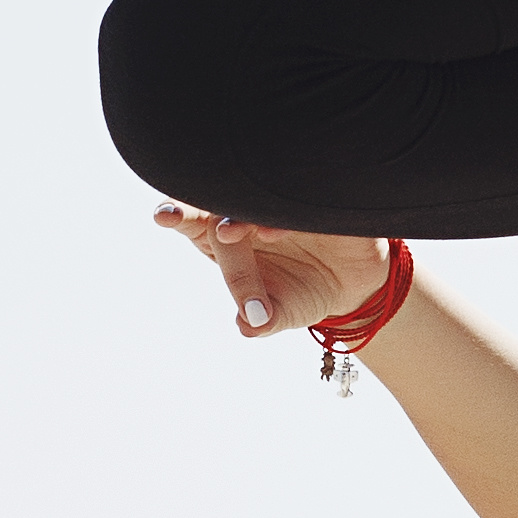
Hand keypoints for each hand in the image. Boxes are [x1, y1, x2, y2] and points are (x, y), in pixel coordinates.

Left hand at [153, 206, 388, 343]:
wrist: (353, 286)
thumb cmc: (303, 292)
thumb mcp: (282, 312)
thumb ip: (263, 320)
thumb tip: (248, 326)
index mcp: (226, 237)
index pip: (194, 220)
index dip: (178, 214)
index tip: (164, 217)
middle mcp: (250, 211)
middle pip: (222, 199)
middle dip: (217, 211)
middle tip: (222, 231)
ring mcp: (283, 201)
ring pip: (260, 192)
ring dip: (253, 211)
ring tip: (253, 233)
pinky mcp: (318, 197)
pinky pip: (304, 191)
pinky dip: (294, 206)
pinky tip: (286, 227)